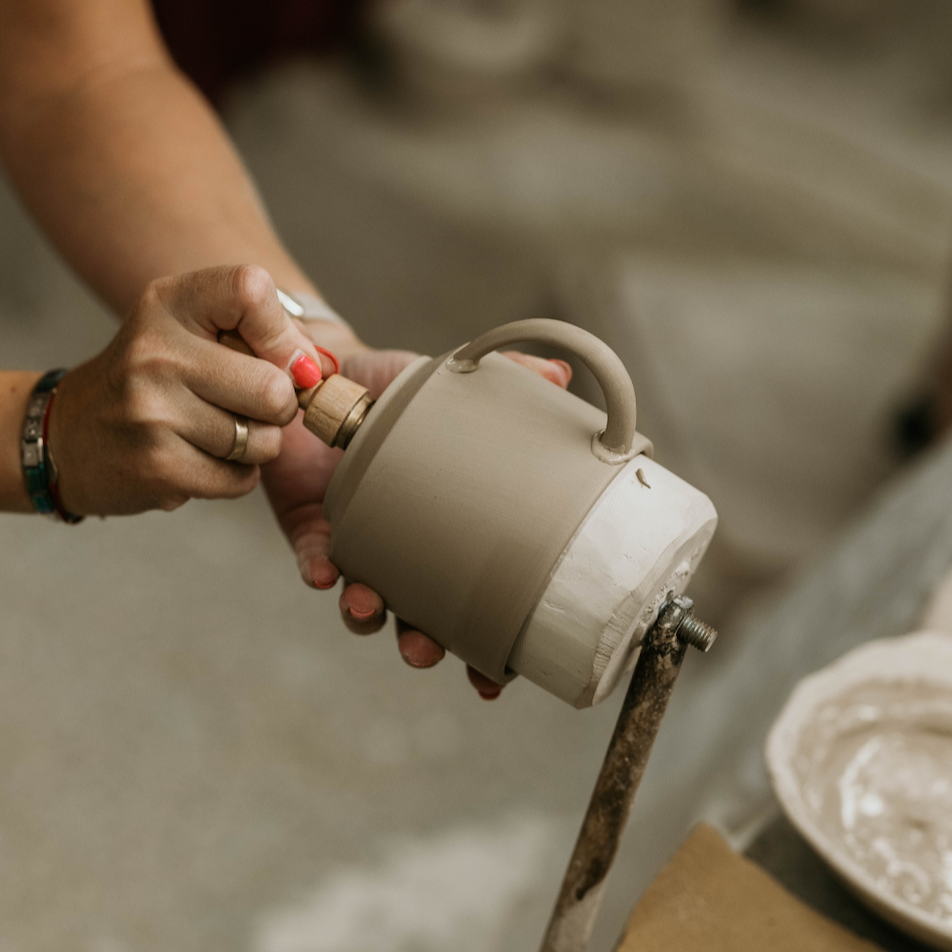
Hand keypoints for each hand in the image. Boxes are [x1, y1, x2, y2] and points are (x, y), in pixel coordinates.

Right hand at [49, 265, 333, 514]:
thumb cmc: (153, 380)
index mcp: (169, 303)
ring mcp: (151, 411)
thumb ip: (259, 335)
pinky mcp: (157, 466)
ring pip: (262, 440)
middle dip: (278, 408)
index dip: (284, 335)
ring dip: (254, 446)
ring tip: (213, 433)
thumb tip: (315, 369)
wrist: (71, 438)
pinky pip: (241, 480)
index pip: (252, 290)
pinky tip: (198, 459)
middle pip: (273, 387)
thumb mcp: (191, 331)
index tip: (280, 360)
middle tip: (249, 407)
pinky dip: (234, 476)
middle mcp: (155, 352)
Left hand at [262, 326, 571, 699]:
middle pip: (417, 619)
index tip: (494, 680)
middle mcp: (403, 551)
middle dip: (422, 644)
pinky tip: (325, 573)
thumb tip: (561, 376)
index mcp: (445, 533)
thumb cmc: (393, 388)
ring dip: (366, 615)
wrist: (323, 373)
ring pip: (363, 603)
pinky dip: (319, 572)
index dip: (482, 648)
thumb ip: (506, 384)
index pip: (472, 603)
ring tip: (370, 607)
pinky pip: (314, 561)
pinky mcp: (312, 529)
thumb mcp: (451, 386)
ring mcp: (358, 546)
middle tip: (427, 650)